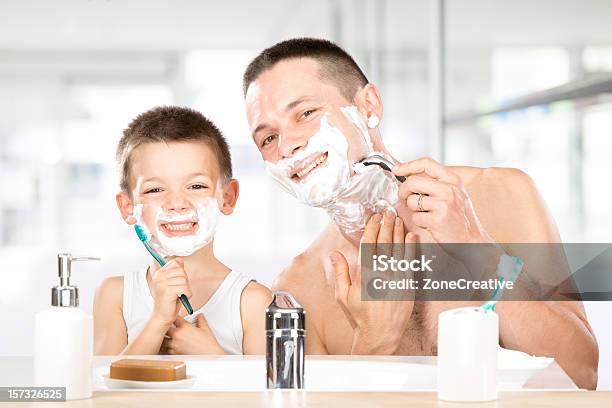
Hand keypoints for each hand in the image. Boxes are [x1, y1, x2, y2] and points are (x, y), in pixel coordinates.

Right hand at [150, 258, 192, 327]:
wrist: (162, 316)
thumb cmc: (169, 301)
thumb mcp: (173, 283)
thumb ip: (176, 271)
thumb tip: (180, 259)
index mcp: (159, 273)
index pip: (176, 262)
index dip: (181, 272)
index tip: (177, 282)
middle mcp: (159, 276)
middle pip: (181, 271)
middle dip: (185, 281)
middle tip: (179, 290)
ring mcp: (162, 283)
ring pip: (184, 280)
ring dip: (186, 289)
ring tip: (179, 295)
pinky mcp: (167, 291)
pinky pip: (185, 288)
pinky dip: (187, 294)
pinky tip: (181, 298)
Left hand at [161, 314, 225, 354]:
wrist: (209, 356)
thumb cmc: (208, 344)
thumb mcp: (205, 329)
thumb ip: (201, 320)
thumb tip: (200, 316)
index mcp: (185, 327)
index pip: (174, 317)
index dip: (173, 316)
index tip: (174, 317)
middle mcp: (178, 335)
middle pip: (165, 328)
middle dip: (166, 327)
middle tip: (168, 326)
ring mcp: (174, 345)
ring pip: (163, 339)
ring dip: (164, 337)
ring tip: (166, 336)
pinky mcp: (174, 353)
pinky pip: (165, 349)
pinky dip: (165, 347)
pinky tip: (168, 346)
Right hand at [330, 209, 416, 353]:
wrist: (381, 334)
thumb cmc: (360, 316)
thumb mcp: (343, 295)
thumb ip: (340, 272)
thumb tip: (334, 254)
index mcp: (365, 275)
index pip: (369, 244)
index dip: (372, 228)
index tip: (374, 216)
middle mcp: (382, 274)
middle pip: (385, 242)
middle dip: (386, 224)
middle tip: (387, 211)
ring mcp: (397, 279)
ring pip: (399, 249)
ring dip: (398, 232)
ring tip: (398, 218)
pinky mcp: (408, 284)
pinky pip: (410, 261)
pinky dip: (411, 247)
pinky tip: (411, 236)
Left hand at [393, 157, 505, 281]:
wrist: (472, 241)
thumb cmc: (461, 219)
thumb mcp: (455, 194)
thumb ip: (437, 183)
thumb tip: (411, 175)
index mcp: (453, 180)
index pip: (426, 163)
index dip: (408, 165)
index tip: (397, 169)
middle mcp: (449, 189)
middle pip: (413, 181)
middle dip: (403, 191)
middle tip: (405, 198)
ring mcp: (444, 204)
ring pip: (411, 201)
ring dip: (414, 209)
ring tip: (427, 214)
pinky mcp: (437, 220)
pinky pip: (416, 217)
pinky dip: (420, 222)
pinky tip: (430, 224)